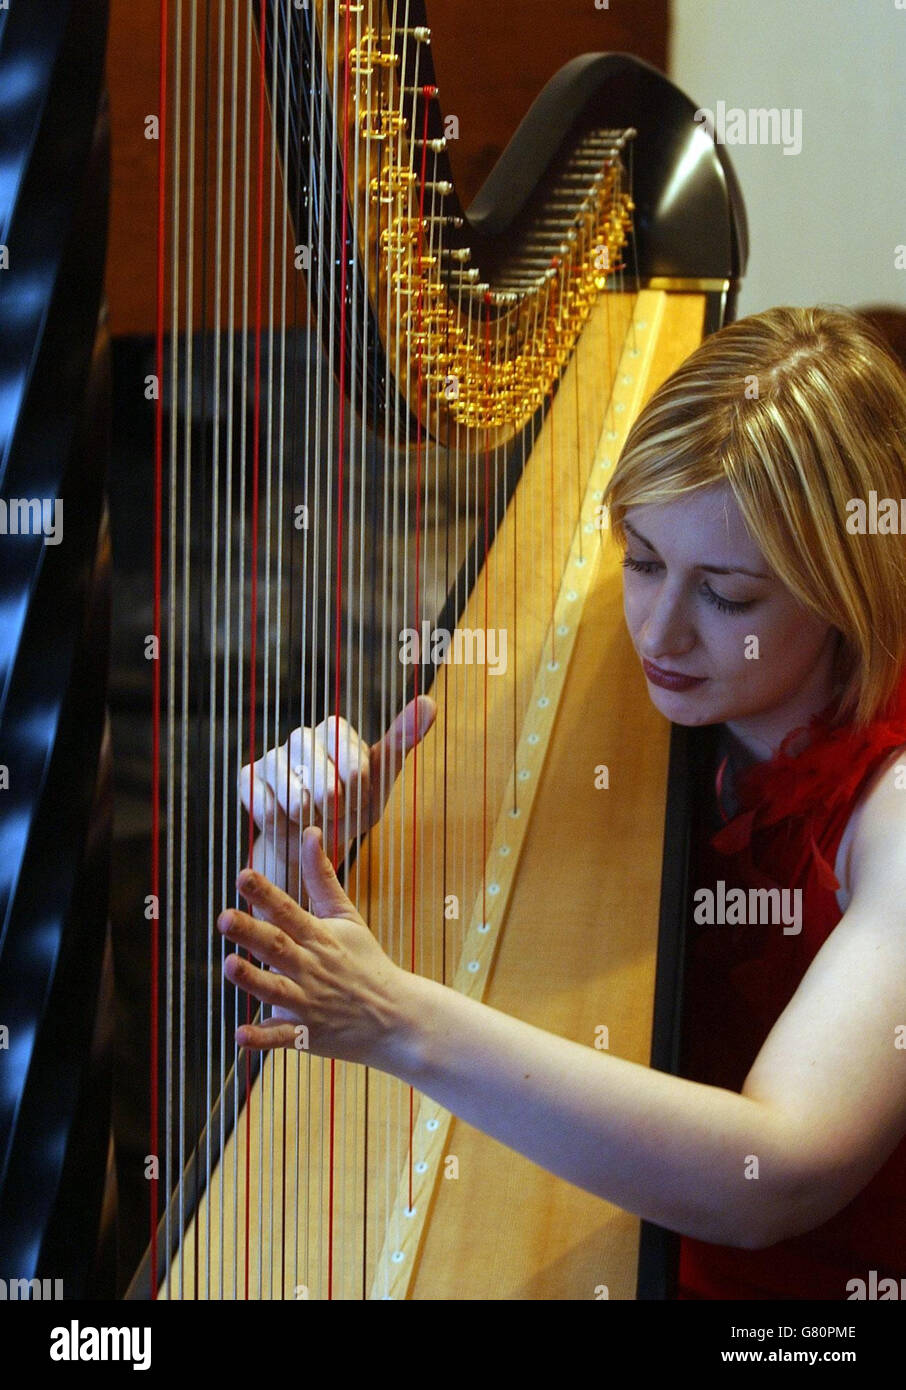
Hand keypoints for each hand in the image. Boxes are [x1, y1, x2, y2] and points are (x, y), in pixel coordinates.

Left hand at [218, 827, 417, 1068]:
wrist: (395, 1017)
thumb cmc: (366, 961)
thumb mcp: (348, 917)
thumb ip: (322, 878)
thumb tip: (310, 832)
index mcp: (320, 937)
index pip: (289, 911)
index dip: (266, 893)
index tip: (244, 876)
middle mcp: (312, 967)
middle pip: (278, 947)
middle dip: (251, 932)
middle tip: (225, 918)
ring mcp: (309, 1003)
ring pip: (276, 990)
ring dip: (253, 979)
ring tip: (229, 965)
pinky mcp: (307, 1035)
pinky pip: (282, 1038)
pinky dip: (262, 1039)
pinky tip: (240, 1035)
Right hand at [239, 695, 435, 877]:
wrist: (313, 845)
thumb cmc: (352, 806)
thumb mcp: (382, 778)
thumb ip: (403, 739)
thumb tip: (430, 702)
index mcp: (335, 730)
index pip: (348, 754)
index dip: (355, 784)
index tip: (358, 791)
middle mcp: (302, 737)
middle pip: (321, 779)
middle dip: (334, 805)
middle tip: (336, 810)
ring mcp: (272, 757)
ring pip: (293, 795)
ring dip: (310, 819)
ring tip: (315, 819)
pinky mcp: (248, 780)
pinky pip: (266, 808)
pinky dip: (283, 825)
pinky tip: (288, 823)